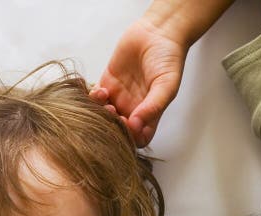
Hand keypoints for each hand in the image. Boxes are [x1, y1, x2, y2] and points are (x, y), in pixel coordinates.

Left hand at [95, 17, 187, 146]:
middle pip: (118, 130)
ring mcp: (119, 97)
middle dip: (112, 127)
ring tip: (107, 102)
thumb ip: (154, 106)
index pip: (139, 138)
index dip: (131, 137)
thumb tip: (137, 125)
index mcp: (150, 114)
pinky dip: (92, 99)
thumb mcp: (167, 84)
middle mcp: (134, 109)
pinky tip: (101, 91)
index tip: (128, 125)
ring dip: (100, 114)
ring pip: (103, 116)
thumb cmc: (168, 58)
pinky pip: (94, 98)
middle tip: (114, 114)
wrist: (157, 32)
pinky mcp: (107, 83)